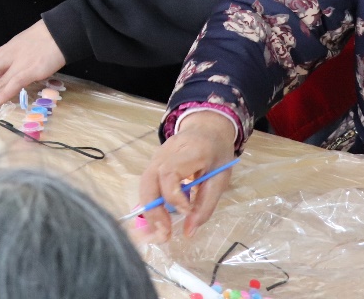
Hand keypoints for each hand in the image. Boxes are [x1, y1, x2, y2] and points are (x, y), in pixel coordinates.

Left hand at [0, 21, 66, 107]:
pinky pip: (13, 83)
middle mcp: (5, 57)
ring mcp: (17, 64)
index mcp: (2, 51)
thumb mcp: (19, 46)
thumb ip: (10, 59)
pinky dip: (2, 95)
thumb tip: (4, 73)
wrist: (59, 32)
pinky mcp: (30, 70)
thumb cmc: (42, 39)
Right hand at [136, 112, 237, 241]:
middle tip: (164, 234)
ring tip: (160, 231)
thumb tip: (188, 232)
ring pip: (144, 185)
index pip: (169, 173)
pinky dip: (150, 204)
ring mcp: (156, 156)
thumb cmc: (216, 154)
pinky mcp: (153, 163)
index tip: (188, 212)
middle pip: (149, 180)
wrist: (207, 129)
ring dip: (149, 210)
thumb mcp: (220, 179)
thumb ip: (205, 205)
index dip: (174, 196)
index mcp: (188, 151)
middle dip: (153, 210)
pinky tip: (159, 219)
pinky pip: (147, 185)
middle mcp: (166, 152)